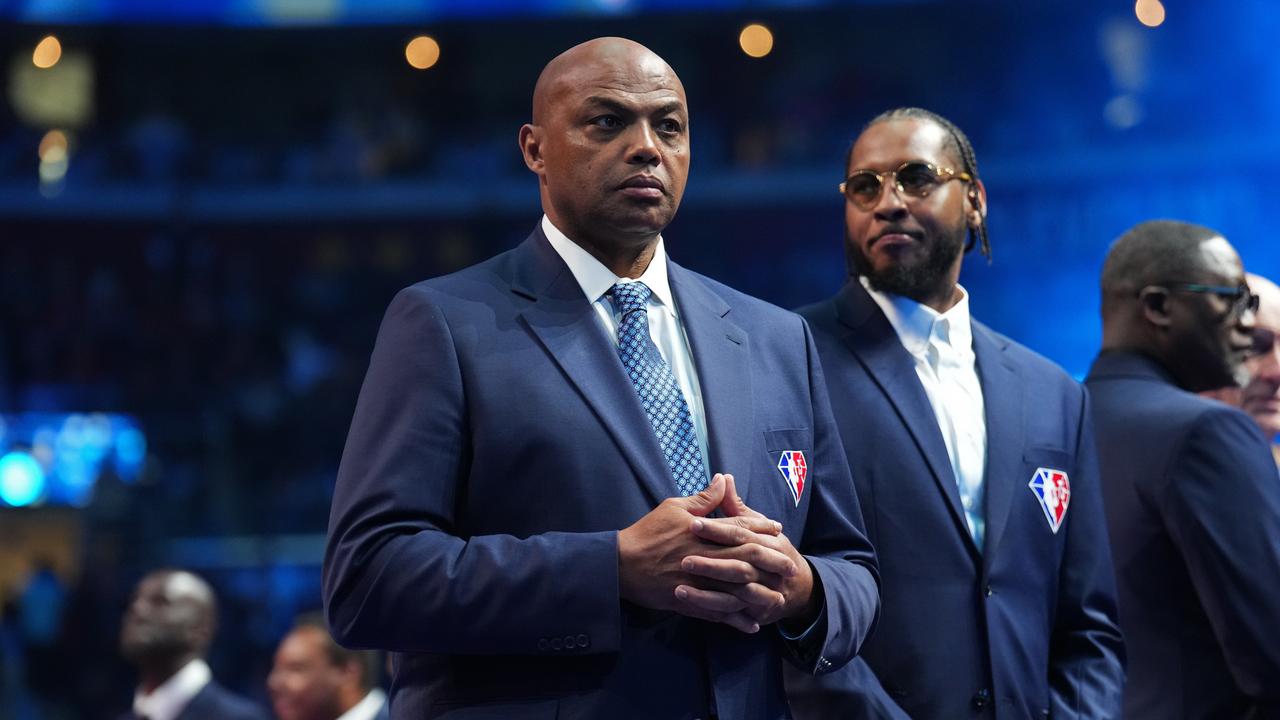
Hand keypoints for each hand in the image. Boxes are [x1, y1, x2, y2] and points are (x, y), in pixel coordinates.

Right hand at [618, 474, 781, 632]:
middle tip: (790, 567)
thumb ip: (703, 498)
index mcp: (703, 533)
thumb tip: (724, 480)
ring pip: (735, 590)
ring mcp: (698, 582)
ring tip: (778, 600)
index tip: (777, 530)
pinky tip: (750, 624)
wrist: (620, 564)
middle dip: (769, 563)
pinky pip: (716, 613)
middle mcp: (705, 558)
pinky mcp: (688, 601)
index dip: (760, 528)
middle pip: (745, 560)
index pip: (738, 528)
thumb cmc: (647, 532)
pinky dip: (734, 619)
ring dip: (758, 596)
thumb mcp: (674, 508)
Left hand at [678, 475, 818, 627]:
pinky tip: (688, 603)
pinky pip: (732, 612)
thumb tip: (724, 477)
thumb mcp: (756, 526)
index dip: (717, 528)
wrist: (796, 585)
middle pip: (739, 563)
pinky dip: (711, 608)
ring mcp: (763, 591)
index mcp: (767, 541)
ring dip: (707, 590)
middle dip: (711, 562)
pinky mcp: (755, 611)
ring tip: (679, 587)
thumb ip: (736, 506)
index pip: (741, 532)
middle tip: (683, 558)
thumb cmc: (769, 549)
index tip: (692, 524)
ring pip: (735, 591)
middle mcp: (767, 567)